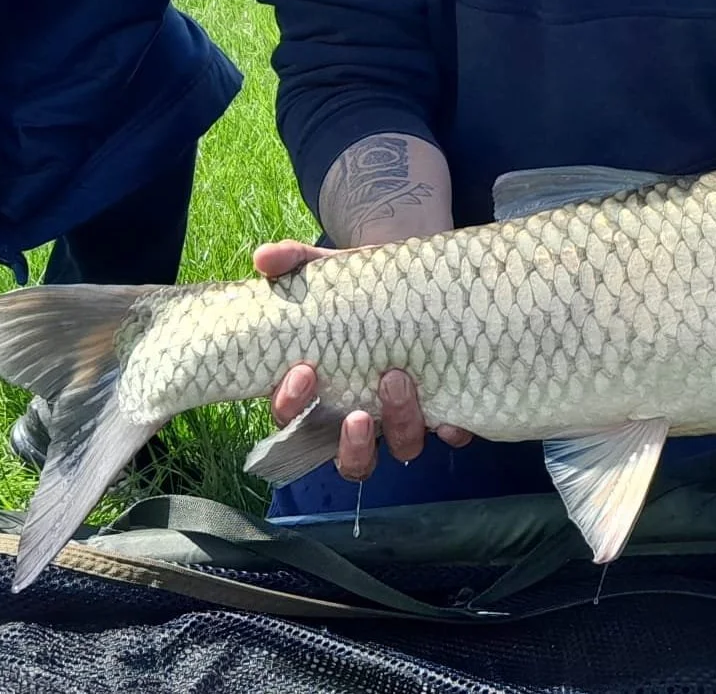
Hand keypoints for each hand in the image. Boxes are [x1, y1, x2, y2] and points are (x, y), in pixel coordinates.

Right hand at [254, 238, 472, 479]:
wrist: (410, 277)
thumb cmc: (357, 285)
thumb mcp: (324, 269)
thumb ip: (292, 262)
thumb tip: (263, 257)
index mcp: (319, 393)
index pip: (292, 418)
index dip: (291, 406)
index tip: (303, 373)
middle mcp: (359, 415)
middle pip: (349, 458)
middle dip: (354, 444)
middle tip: (357, 414)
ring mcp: (401, 416)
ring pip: (399, 448)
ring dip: (400, 426)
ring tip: (398, 381)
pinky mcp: (442, 406)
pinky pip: (450, 433)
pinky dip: (451, 430)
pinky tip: (450, 416)